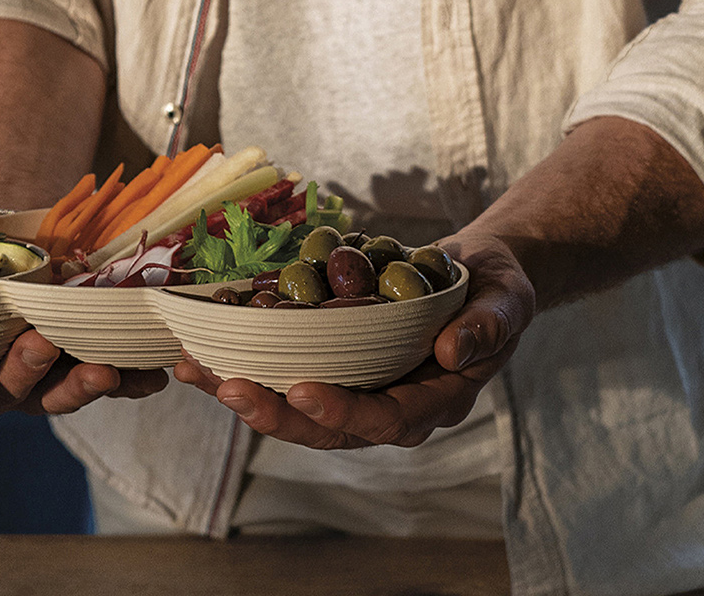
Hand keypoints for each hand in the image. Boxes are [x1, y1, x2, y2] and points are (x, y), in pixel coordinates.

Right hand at [0, 329, 168, 437]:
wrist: (21, 233)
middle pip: (2, 398)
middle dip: (23, 371)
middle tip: (39, 343)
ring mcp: (43, 379)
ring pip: (58, 398)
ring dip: (80, 387)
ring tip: (101, 369)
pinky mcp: (85, 365)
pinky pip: (111, 384)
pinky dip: (132, 380)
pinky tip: (151, 374)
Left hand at [174, 229, 535, 447]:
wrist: (474, 275)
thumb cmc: (495, 290)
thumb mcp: (507, 300)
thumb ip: (489, 326)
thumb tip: (455, 352)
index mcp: (432, 402)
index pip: (385, 421)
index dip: (343, 412)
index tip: (303, 392)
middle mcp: (387, 405)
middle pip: (326, 428)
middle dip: (275, 413)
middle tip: (229, 388)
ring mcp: (355, 388)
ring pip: (294, 408)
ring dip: (243, 392)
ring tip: (196, 372)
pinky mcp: (329, 365)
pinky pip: (282, 372)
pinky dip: (243, 361)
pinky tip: (201, 350)